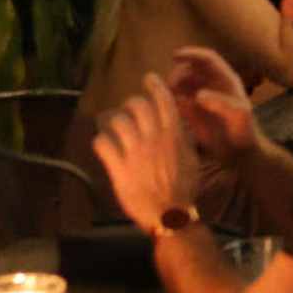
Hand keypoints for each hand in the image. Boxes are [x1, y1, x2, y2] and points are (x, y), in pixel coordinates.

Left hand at [94, 79, 192, 228]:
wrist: (170, 213)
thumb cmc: (185, 187)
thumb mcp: (191, 158)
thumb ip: (183, 138)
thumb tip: (176, 123)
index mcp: (174, 135)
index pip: (163, 100)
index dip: (155, 85)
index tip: (149, 78)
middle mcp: (153, 138)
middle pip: (137, 106)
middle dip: (131, 103)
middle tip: (129, 108)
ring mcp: (134, 153)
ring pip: (118, 121)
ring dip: (114, 121)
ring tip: (114, 125)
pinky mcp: (118, 168)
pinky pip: (103, 144)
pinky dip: (100, 141)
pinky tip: (103, 144)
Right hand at [164, 47, 255, 158]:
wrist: (239, 152)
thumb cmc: (244, 131)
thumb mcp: (239, 115)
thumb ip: (221, 103)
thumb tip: (199, 95)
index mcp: (225, 79)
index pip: (207, 59)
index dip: (192, 54)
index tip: (175, 56)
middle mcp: (211, 85)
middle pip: (189, 70)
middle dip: (177, 74)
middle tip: (169, 87)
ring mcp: (199, 98)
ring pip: (180, 84)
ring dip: (170, 87)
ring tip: (165, 98)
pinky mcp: (190, 112)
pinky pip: (176, 100)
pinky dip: (168, 101)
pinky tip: (164, 109)